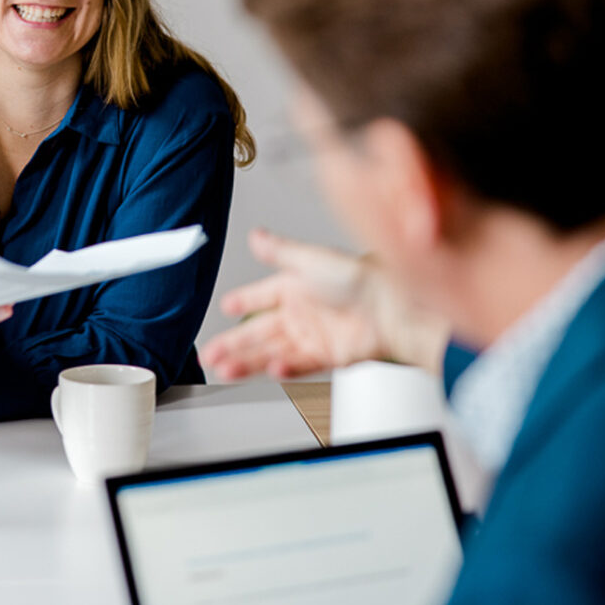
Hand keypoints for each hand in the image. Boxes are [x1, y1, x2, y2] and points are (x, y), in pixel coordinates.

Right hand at [201, 228, 421, 379]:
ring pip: (272, 351)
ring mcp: (314, 336)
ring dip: (248, 361)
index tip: (224, 307)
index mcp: (296, 286)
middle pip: (259, 331)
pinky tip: (270, 368)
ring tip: (226, 369)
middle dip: (233, 343)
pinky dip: (284, 368)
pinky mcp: (329, 356)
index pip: (260, 295)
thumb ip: (279, 251)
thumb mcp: (311, 259)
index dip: (242, 301)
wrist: (394, 309)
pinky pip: (300, 365)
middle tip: (210, 353)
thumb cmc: (360, 278)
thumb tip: (255, 235)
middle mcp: (303, 312)